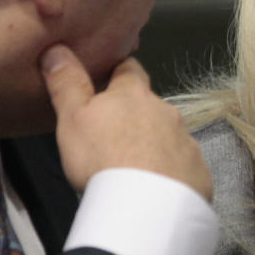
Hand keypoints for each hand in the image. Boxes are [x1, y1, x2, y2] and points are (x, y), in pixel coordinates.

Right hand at [39, 44, 212, 200]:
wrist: (145, 205)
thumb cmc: (101, 156)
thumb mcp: (72, 118)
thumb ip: (66, 83)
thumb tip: (56, 48)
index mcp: (134, 94)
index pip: (129, 69)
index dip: (119, 73)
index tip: (110, 81)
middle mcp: (166, 111)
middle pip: (151, 105)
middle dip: (138, 115)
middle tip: (117, 137)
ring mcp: (186, 141)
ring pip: (169, 135)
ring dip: (156, 144)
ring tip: (137, 168)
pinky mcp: (198, 172)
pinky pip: (184, 167)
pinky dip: (172, 173)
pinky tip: (158, 190)